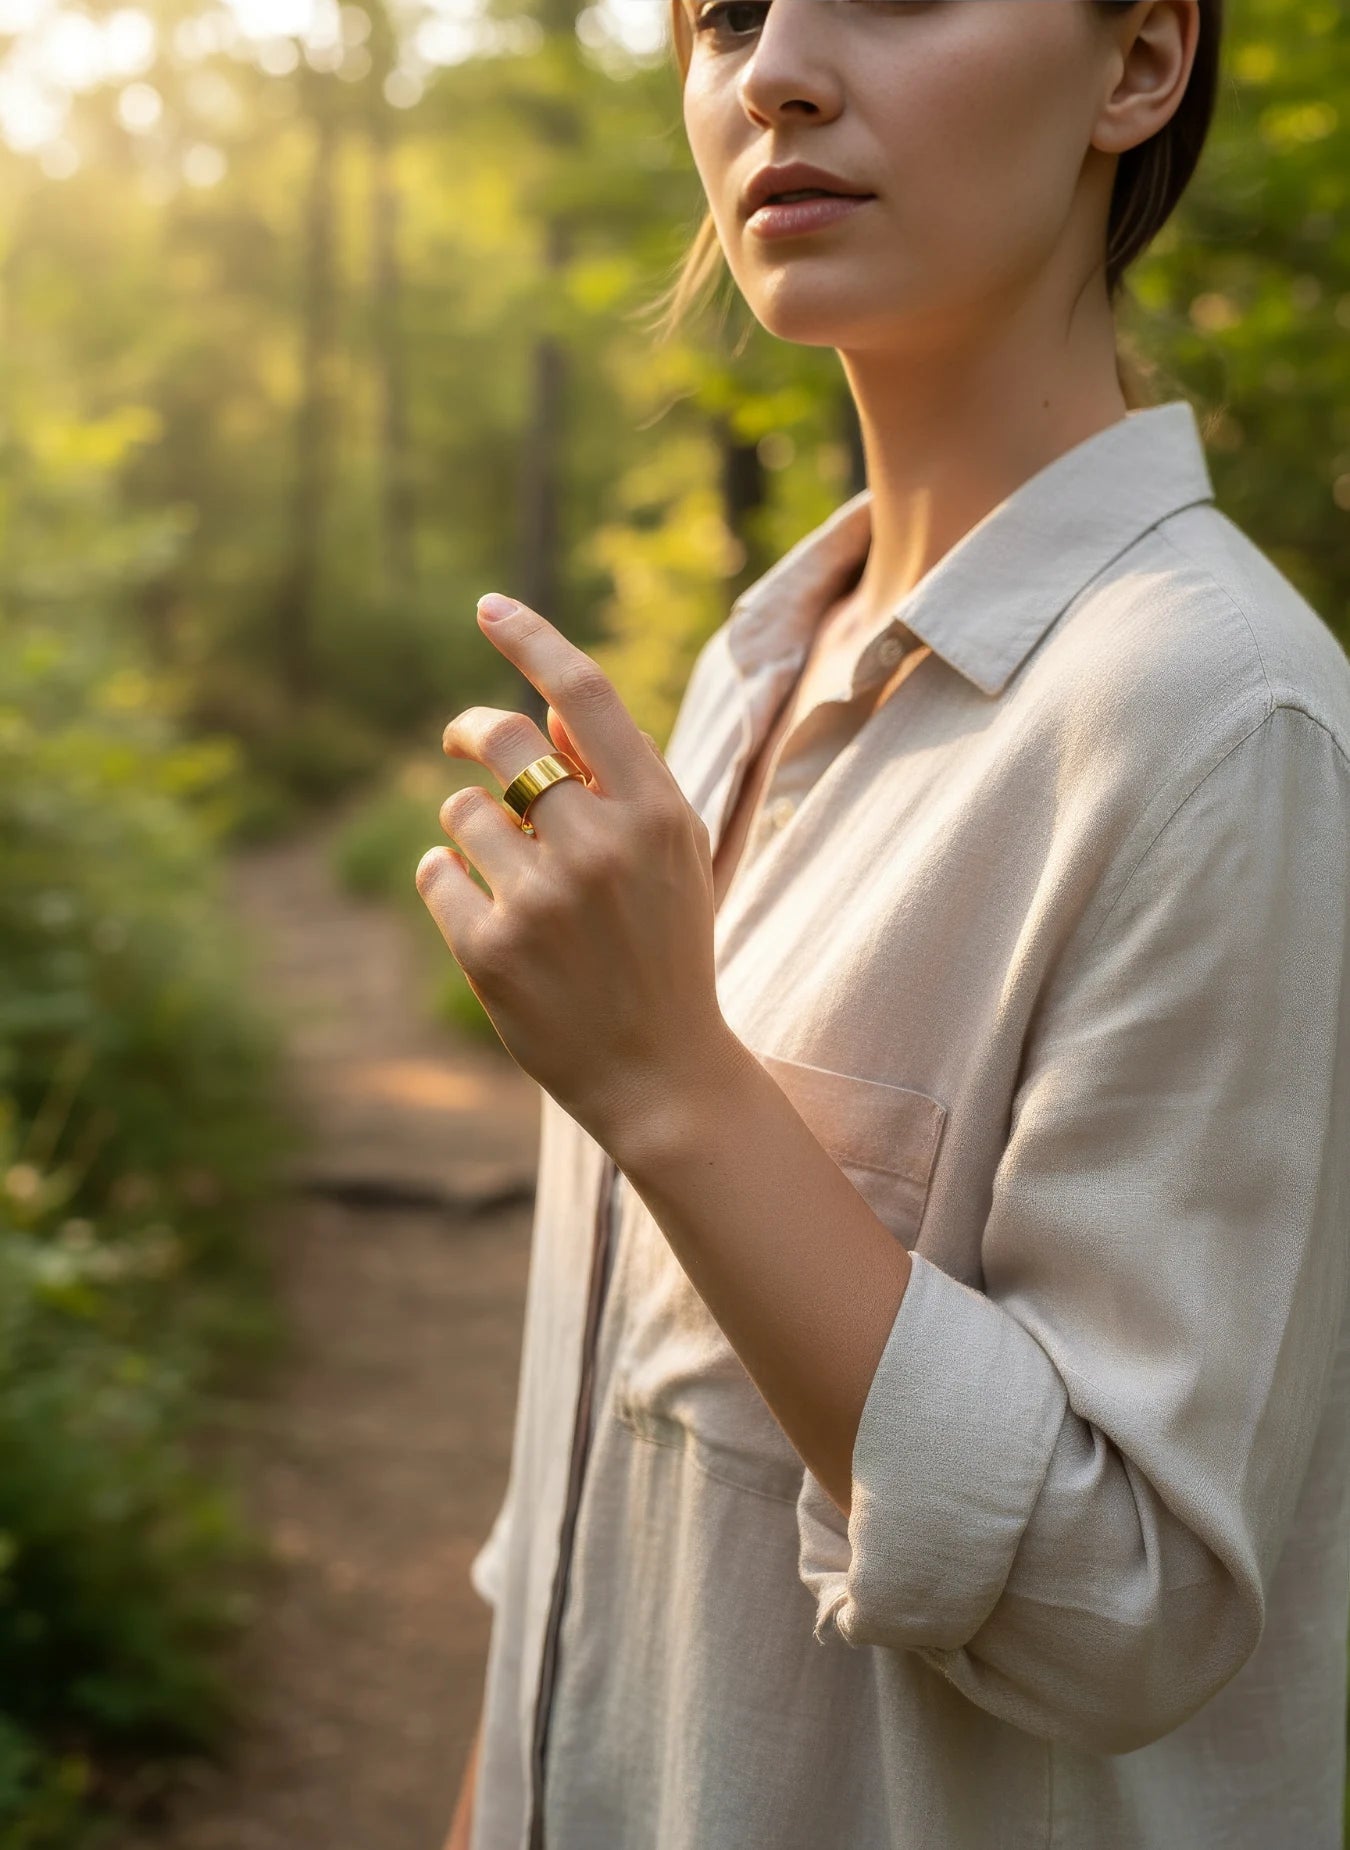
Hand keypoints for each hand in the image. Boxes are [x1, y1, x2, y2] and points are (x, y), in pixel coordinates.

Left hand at [416, 595, 732, 1150]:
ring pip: (461, 810)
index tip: (489, 607)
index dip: (531, 638)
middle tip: (462, 736)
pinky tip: (487, 916)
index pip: (586, 694)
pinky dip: (449, 881)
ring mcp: (541, 902)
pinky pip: (435, 873)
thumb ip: (622, 778)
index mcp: (657, 814)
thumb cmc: (666, 947)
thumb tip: (551, 706)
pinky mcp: (489, 952)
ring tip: (507, 873)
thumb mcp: (674, 856)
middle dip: (472, 727)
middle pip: (505, 737)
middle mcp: (600, 848)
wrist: (661, 1072)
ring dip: (471, 828)